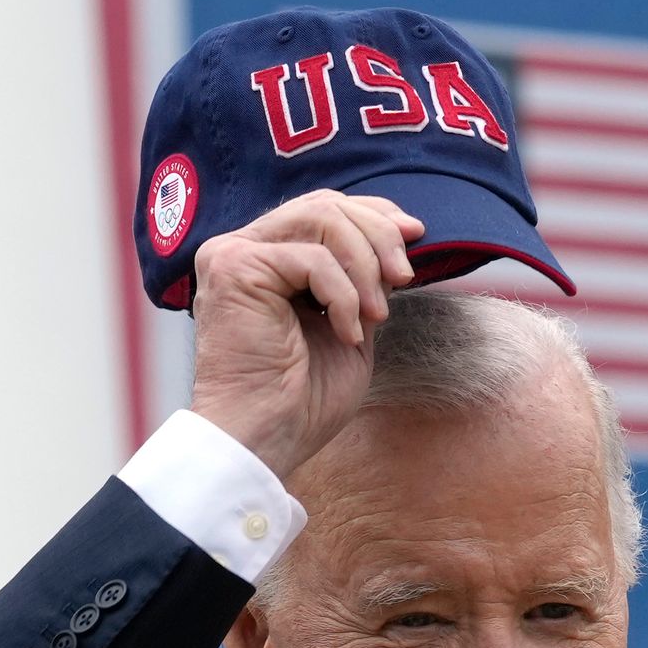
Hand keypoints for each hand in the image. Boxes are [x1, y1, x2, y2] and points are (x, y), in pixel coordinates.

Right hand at [186, 190, 423, 480]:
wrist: (266, 442)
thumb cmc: (302, 401)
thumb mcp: (352, 323)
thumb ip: (364, 278)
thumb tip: (401, 231)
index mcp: (265, 260)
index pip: (323, 210)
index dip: (374, 215)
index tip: (416, 236)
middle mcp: (241, 249)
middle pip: (325, 205)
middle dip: (378, 237)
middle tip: (405, 278)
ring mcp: (232, 255)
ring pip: (322, 219)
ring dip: (366, 266)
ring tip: (378, 315)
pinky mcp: (234, 269)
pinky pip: (313, 258)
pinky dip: (344, 295)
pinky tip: (347, 334)